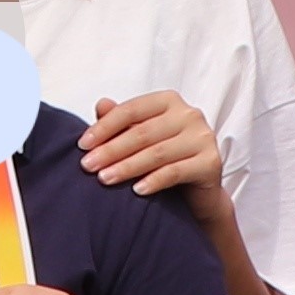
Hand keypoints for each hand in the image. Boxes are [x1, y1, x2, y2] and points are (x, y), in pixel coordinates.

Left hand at [74, 90, 223, 204]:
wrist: (197, 193)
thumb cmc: (165, 159)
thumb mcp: (140, 138)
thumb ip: (121, 121)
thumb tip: (101, 104)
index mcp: (169, 101)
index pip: (131, 110)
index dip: (104, 127)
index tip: (82, 145)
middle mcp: (189, 114)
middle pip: (142, 132)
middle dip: (111, 150)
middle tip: (87, 166)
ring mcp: (203, 137)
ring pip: (157, 152)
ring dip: (127, 167)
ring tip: (104, 179)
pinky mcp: (211, 162)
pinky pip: (176, 171)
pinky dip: (153, 181)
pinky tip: (136, 190)